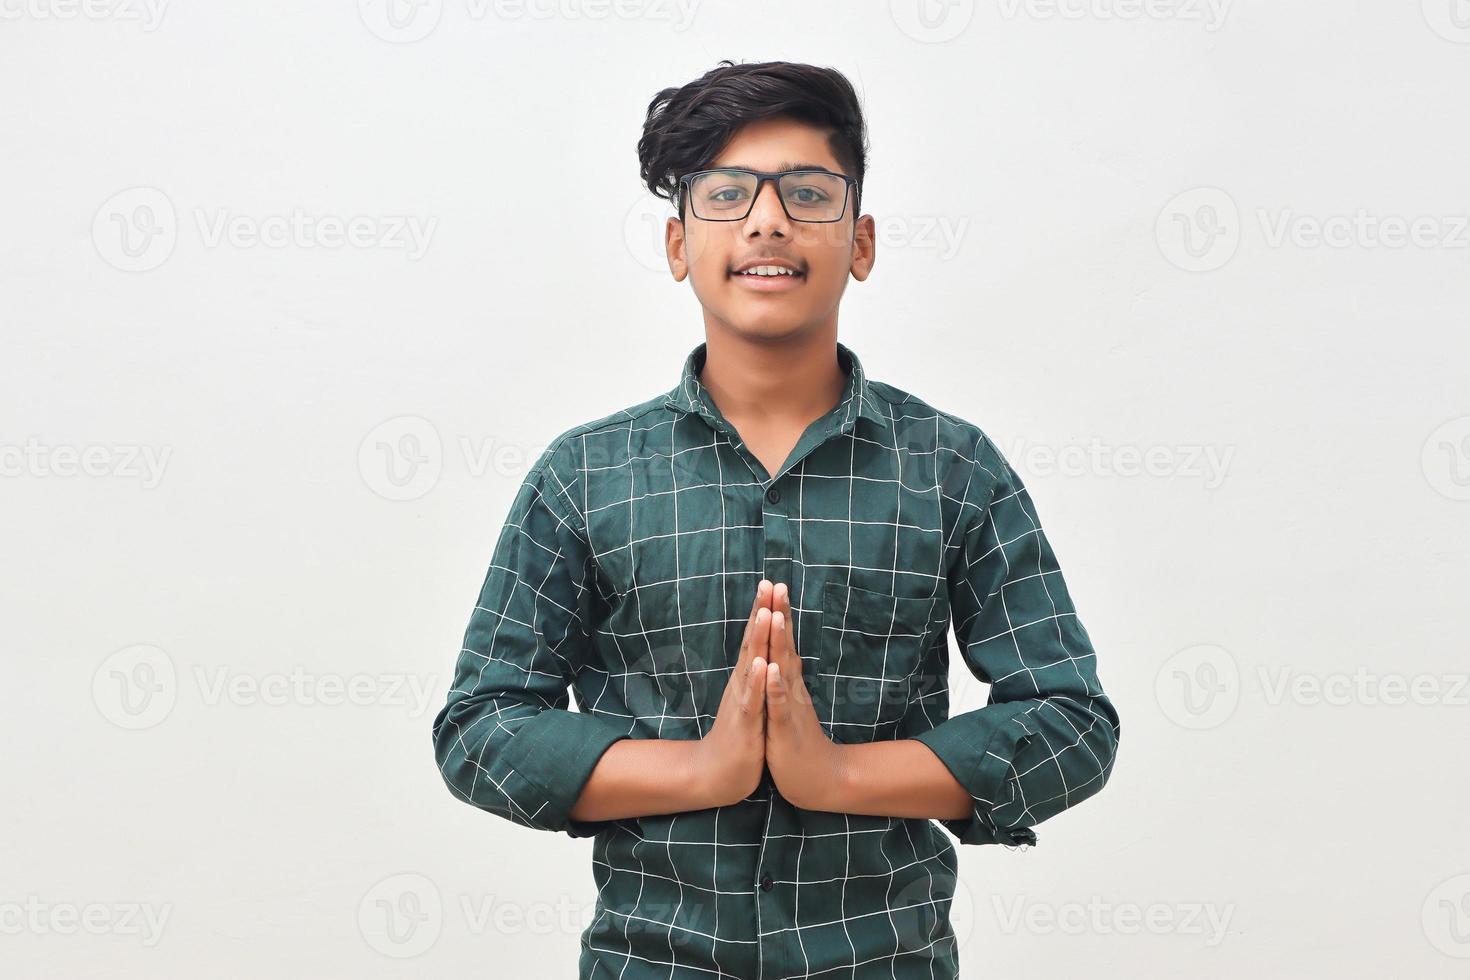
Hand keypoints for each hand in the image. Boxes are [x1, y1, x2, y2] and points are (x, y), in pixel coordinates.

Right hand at [690, 579, 771, 807]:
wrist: (719, 773)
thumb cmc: (739, 736)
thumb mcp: (750, 700)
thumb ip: (753, 675)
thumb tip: (758, 651)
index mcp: (747, 678)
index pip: (757, 638)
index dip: (765, 610)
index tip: (773, 583)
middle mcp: (742, 683)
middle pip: (752, 641)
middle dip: (762, 612)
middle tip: (769, 583)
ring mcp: (742, 701)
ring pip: (751, 664)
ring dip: (757, 638)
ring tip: (765, 612)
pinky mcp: (745, 722)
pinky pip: (752, 699)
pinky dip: (757, 681)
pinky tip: (761, 663)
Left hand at [763, 582, 847, 811]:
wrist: (817, 779)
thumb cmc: (797, 741)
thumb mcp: (789, 704)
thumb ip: (788, 677)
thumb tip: (789, 653)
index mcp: (787, 682)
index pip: (781, 641)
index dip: (776, 613)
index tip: (771, 584)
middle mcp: (791, 688)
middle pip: (784, 645)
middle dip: (779, 614)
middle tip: (776, 583)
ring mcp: (790, 706)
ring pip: (783, 669)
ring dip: (780, 642)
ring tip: (776, 614)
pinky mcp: (786, 728)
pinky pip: (780, 705)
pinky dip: (775, 687)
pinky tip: (771, 670)